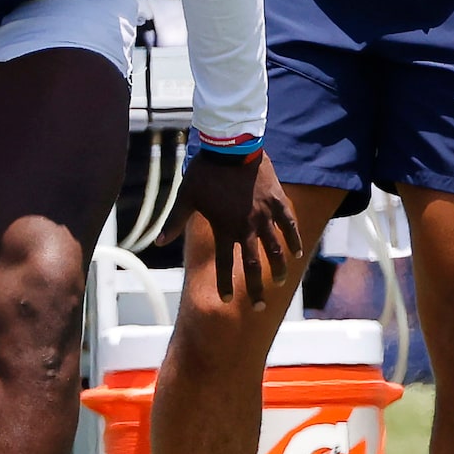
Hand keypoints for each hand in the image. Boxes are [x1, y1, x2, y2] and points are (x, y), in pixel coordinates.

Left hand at [166, 147, 300, 306]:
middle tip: (259, 307)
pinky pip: (290, 225)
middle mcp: (246, 227)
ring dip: (279, 269)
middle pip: (253, 265)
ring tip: (280, 283)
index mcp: (224, 228)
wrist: (231, 146)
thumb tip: (157, 243)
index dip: (225, 284)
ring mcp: (265, 215)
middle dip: (256, 289)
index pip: (225, 264)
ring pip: (276, 249)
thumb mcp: (186, 197)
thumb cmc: (205, 172)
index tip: (228, 301)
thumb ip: (174, 222)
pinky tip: (296, 254)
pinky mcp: (278, 202)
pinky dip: (294, 240)